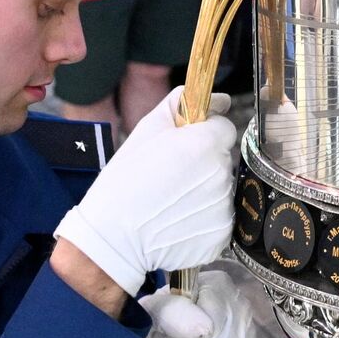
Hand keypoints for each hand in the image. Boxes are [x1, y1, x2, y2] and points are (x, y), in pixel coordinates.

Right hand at [53, 86, 237, 295]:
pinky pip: (219, 219)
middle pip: (223, 161)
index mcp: (205, 144)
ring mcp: (223, 208)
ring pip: (222, 191)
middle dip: (203, 164)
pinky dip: (203, 221)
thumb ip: (183, 105)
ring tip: (172, 202)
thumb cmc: (124, 182)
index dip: (204, 136)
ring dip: (204, 193)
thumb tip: (220, 100)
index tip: (184, 148)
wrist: (113, 237)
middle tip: (171, 178)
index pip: (225, 129)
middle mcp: (221, 175)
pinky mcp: (221, 235)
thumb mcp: (146, 130)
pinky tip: (178, 221)